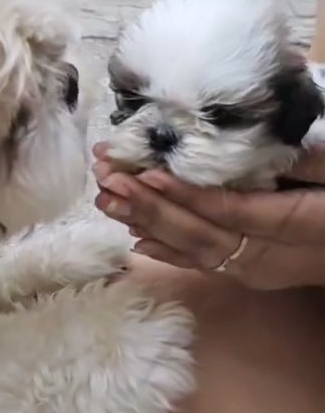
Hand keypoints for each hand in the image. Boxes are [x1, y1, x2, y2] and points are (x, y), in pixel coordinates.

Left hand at [93, 142, 324, 289]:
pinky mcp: (251, 270)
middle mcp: (269, 257)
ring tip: (107, 200)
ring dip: (149, 224)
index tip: (147, 175)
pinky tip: (136, 239)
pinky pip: (203, 263)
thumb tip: (268, 142)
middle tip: (109, 179)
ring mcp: (258, 269)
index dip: (187, 196)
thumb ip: (309, 163)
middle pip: (202, 234)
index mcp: (297, 227)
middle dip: (151, 207)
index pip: (231, 212)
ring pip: (195, 250)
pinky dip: (168, 251)